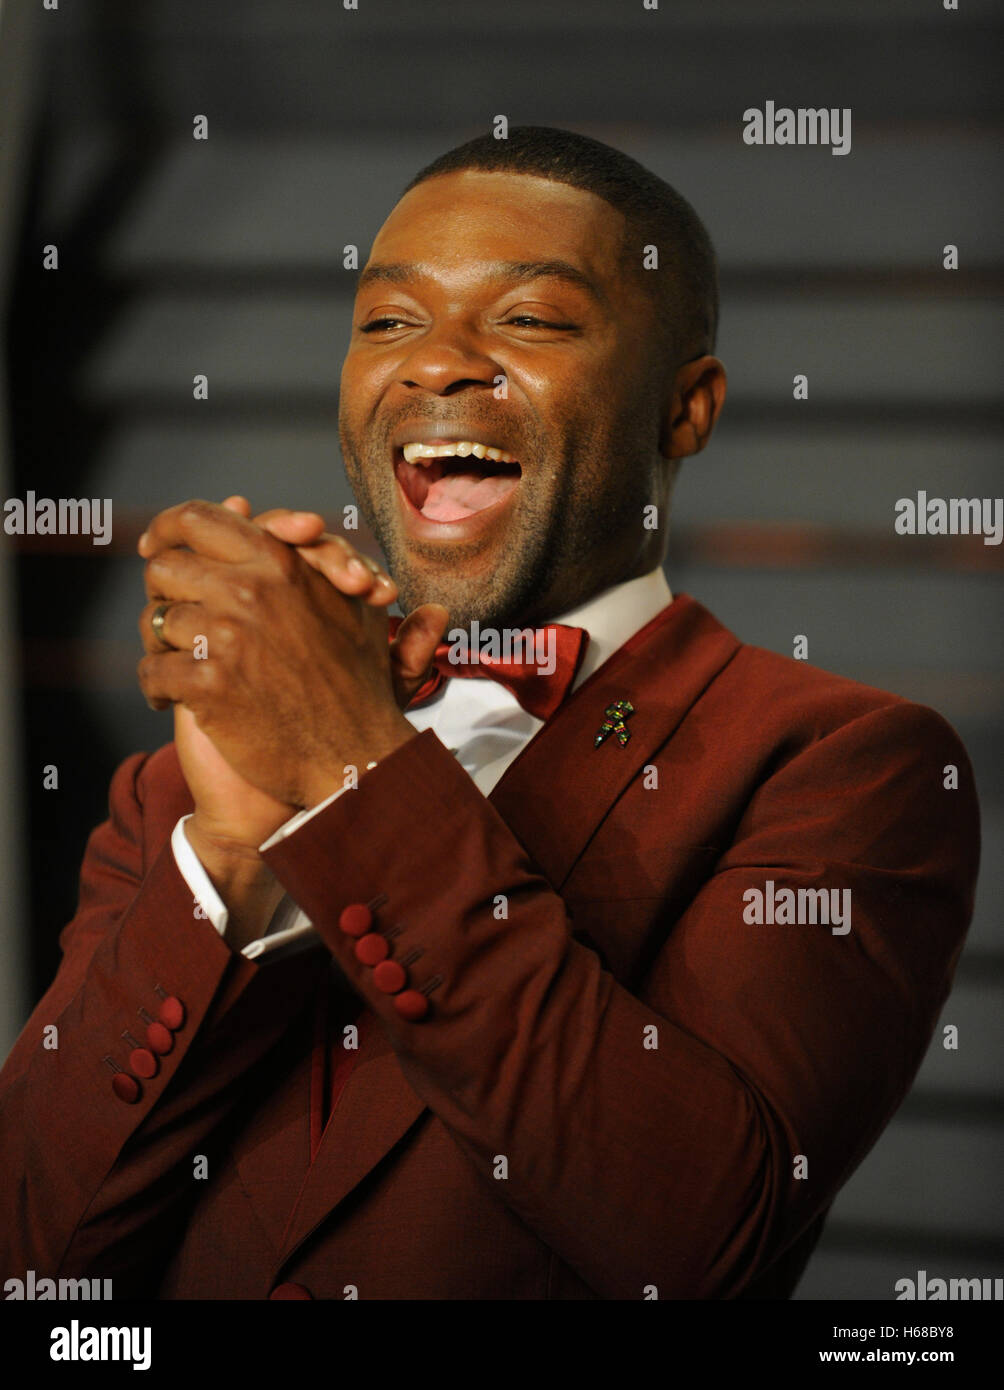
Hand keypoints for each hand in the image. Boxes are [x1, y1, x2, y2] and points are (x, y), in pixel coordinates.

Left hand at [138, 498, 447, 842]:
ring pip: (155, 620)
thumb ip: (296, 551)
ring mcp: (228, 636)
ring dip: (161, 647)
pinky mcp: (209, 684)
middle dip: (163, 596)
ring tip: (178, 670)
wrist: (356, 757)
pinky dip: (157, 689)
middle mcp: (250, 590)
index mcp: (279, 562)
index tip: (153, 545)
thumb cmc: (358, 684)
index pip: (199, 519)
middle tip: (173, 623)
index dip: (167, 529)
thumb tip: (241, 503)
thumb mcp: (350, 605)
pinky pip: (152, 671)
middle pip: (164, 568)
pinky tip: (174, 701)